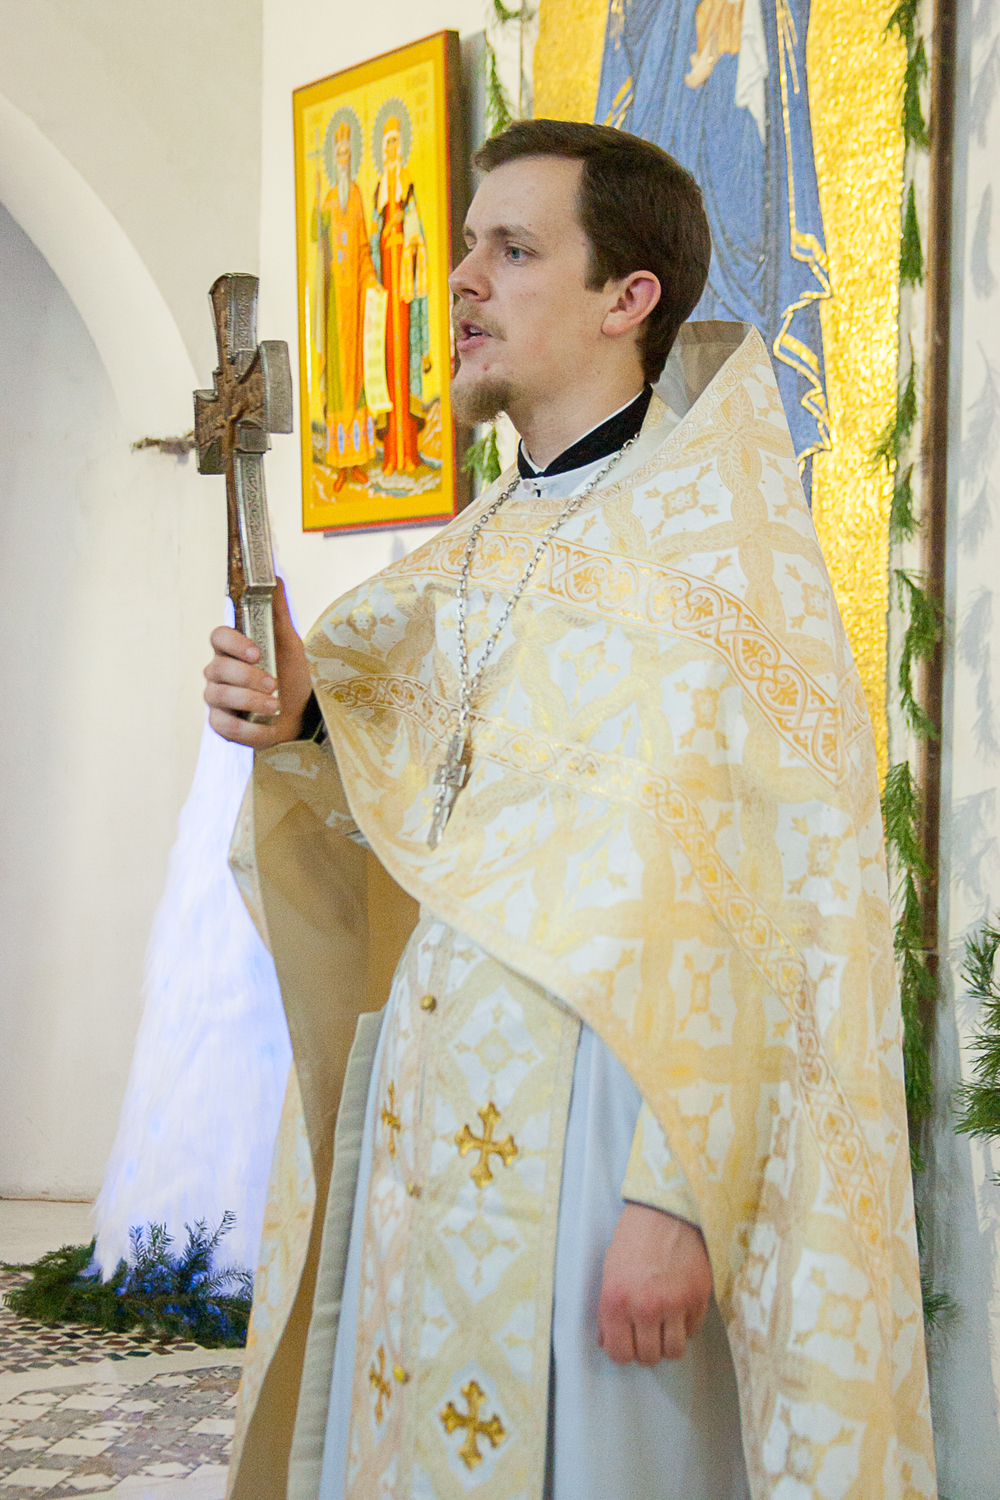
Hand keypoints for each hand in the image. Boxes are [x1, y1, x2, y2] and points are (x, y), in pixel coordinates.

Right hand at [203, 579, 313, 748]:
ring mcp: (217, 699)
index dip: (233, 643)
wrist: (302, 715)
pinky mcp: (222, 725)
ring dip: (249, 701)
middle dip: (246, 677)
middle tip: (272, 684)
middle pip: (216, 668)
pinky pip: (225, 726)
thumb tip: (274, 577)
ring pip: (218, 696)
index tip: (256, 652)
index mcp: (233, 649)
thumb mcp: (290, 644)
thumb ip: (278, 612)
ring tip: (275, 705)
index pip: (217, 637)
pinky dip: (249, 728)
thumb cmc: (292, 676)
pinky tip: (268, 726)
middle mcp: (219, 673)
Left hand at [598, 1203, 712, 1364]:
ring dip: (669, 1343)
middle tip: (647, 1334)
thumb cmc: (633, 1238)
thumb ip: (608, 1309)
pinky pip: (693, 1330)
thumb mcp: (610, 1272)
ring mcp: (674, 1305)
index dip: (623, 1352)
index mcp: (616, 1301)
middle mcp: (644, 1308)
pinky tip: (680, 1308)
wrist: (666, 1212)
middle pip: (649, 1358)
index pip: (619, 1354)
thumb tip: (608, 1340)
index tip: (627, 1343)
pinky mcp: (698, 1298)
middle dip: (647, 1349)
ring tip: (665, 1327)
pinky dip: (687, 1325)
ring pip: (674, 1351)